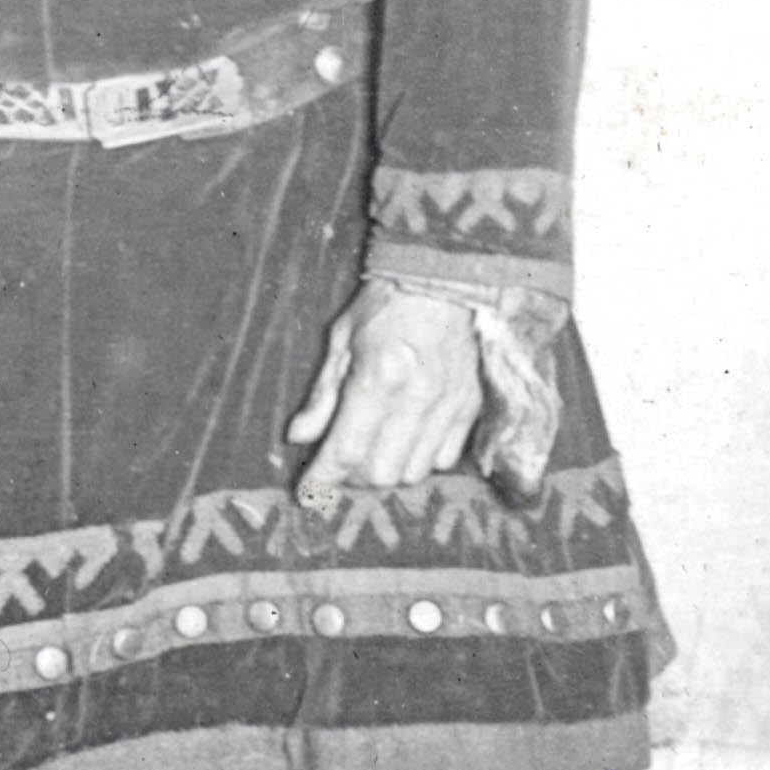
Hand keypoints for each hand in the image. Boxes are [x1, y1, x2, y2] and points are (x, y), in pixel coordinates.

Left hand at [287, 284, 482, 503]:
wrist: (446, 277)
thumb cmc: (386, 303)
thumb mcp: (342, 339)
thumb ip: (322, 393)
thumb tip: (299, 436)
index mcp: (379, 377)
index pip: (347, 450)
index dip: (323, 478)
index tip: (308, 492)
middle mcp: (418, 398)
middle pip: (382, 473)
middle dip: (354, 477)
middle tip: (340, 463)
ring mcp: (449, 405)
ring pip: (414, 472)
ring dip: (388, 469)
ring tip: (373, 450)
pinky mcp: (470, 407)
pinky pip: (444, 458)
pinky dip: (420, 459)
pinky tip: (406, 439)